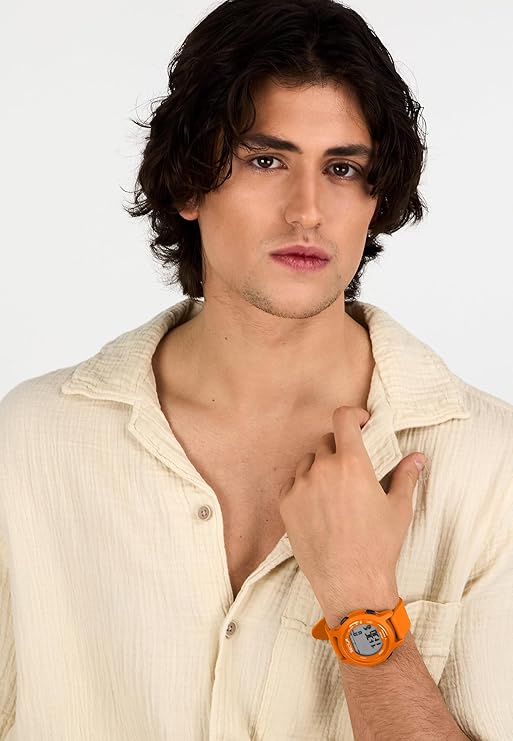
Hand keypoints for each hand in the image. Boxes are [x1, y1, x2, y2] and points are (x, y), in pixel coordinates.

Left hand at [277, 406, 425, 626]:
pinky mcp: (287, 505)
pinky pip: (292, 482)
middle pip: (326, 441)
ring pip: (308, 461)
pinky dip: (304, 485)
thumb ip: (405, 476)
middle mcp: (322, 469)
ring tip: (335, 489)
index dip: (352, 415)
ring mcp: (301, 486)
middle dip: (340, 447)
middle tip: (352, 466)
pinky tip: (318, 503)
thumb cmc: (379, 545)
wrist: (351, 582)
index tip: (361, 422)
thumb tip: (417, 457)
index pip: (343, 418)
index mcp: (352, 463)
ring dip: (320, 466)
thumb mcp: (398, 508)